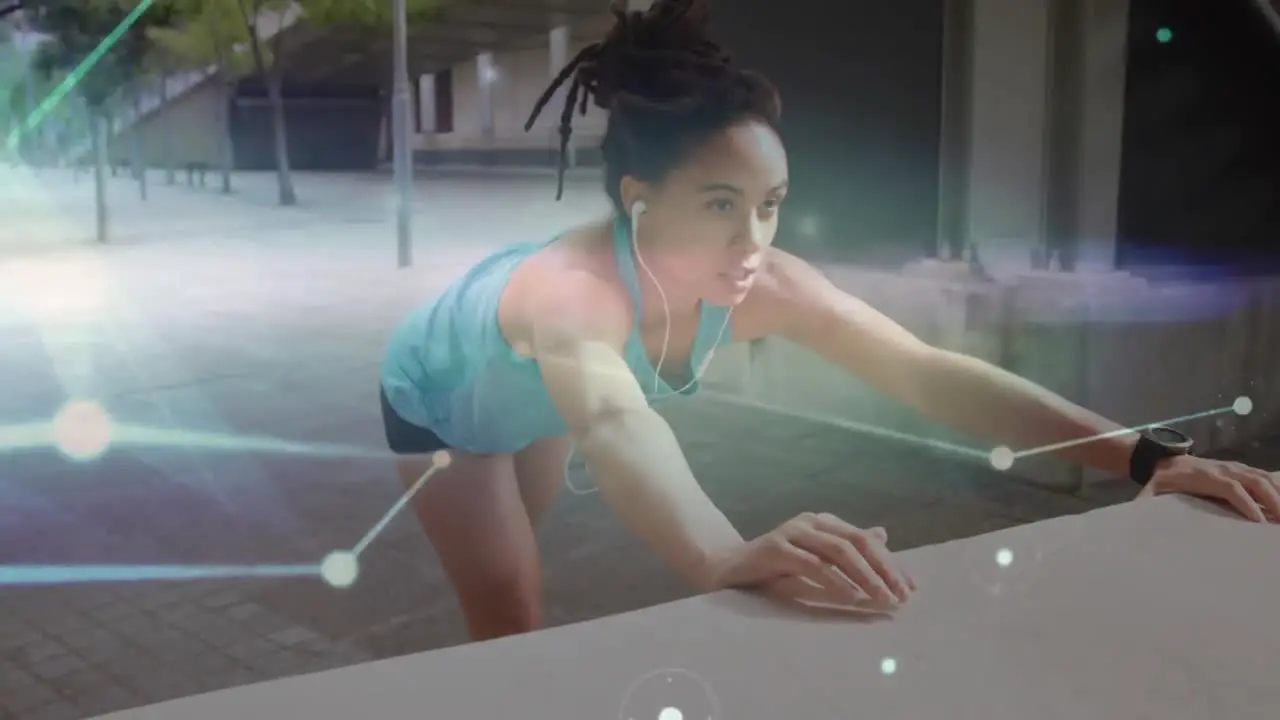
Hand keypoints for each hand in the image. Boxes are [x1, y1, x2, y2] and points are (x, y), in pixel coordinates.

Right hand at [713, 512, 915, 607]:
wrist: (727, 567)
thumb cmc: (775, 565)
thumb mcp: (817, 556)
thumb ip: (847, 546)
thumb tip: (883, 535)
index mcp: (824, 522)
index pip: (866, 540)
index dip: (891, 563)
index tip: (911, 589)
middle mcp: (811, 522)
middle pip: (857, 542)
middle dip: (883, 570)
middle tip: (900, 597)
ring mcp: (792, 532)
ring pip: (839, 551)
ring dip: (865, 577)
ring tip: (881, 599)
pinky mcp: (775, 548)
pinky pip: (812, 564)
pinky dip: (835, 581)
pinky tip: (850, 596)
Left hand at [1141, 455, 1279, 522]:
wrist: (1165, 461)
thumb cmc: (1162, 481)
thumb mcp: (1151, 493)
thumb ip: (1147, 504)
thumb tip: (1140, 517)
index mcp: (1205, 476)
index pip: (1231, 488)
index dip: (1245, 504)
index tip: (1258, 524)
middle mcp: (1225, 469)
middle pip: (1255, 482)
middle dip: (1273, 501)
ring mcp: (1236, 467)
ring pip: (1264, 478)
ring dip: (1279, 495)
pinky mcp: (1242, 469)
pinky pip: (1265, 476)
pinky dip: (1278, 486)